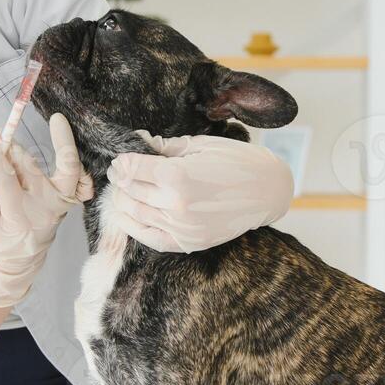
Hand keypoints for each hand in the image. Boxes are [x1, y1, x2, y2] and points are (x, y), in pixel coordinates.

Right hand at [0, 112, 93, 306]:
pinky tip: (63, 132)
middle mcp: (44, 207)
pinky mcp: (69, 197)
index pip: (6, 181)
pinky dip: (76, 156)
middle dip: (9, 148)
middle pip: (30, 169)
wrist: (23, 256)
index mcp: (19, 216)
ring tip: (43, 125)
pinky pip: (80, 176)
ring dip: (55, 144)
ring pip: (64, 169)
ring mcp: (59, 201)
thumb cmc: (1, 239)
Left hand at [105, 131, 293, 252]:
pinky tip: (126, 217)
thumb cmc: (236, 162)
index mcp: (177, 175)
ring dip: (122, 202)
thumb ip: (164, 147)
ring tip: (120, 193)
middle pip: (131, 192)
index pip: (132, 170)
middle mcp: (176, 204)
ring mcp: (181, 227)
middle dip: (120, 181)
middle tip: (117, 174)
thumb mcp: (199, 146)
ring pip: (136, 215)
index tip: (119, 161)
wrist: (267, 192)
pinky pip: (151, 238)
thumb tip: (139, 142)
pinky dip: (134, 227)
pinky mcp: (188, 242)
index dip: (121, 164)